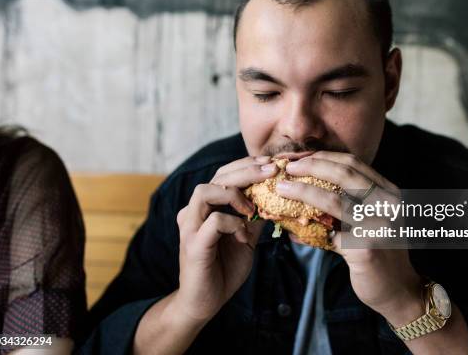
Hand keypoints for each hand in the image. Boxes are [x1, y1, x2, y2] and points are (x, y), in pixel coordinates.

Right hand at [174, 156, 276, 324]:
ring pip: (205, 191)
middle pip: (217, 177)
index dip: (247, 166)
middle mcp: (194, 212)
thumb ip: (255, 217)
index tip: (272, 164)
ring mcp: (190, 227)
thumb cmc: (224, 269)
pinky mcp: (193, 244)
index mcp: (206, 207)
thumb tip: (277, 197)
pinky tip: (243, 235)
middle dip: (247, 171)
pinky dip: (233, 223)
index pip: (224, 174)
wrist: (205, 302)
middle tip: (271, 171)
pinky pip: (213, 222)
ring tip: (252, 208)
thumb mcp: (246, 237)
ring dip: (234, 194)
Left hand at [276, 151, 422, 325]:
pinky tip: (290, 230)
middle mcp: (389, 204)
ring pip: (335, 201)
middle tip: (289, 167)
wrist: (398, 289)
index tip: (300, 158)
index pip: (354, 163)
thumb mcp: (369, 219)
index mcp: (389, 192)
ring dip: (303, 191)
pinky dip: (306, 230)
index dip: (324, 157)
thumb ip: (347, 202)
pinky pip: (329, 235)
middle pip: (345, 174)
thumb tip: (304, 185)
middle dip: (312, 166)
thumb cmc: (379, 251)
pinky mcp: (367, 248)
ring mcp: (380, 225)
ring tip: (282, 188)